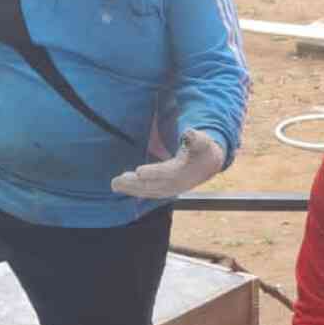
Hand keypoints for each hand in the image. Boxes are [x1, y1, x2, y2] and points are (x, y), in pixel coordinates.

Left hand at [111, 128, 226, 199]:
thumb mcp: (202, 141)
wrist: (208, 165)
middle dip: (135, 184)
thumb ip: (196, 138)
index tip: (139, 171)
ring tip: (115, 184)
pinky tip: (121, 187)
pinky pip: (148, 192)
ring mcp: (171, 189)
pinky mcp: (165, 190)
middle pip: (154, 186)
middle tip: (118, 180)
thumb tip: (189, 132)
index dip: (153, 173)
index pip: (167, 174)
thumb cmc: (203, 150)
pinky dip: (135, 191)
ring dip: (131, 189)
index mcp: (185, 171)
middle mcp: (176, 184)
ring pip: (149, 191)